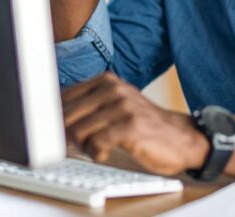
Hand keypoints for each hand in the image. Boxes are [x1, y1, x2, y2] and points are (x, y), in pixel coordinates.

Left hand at [62, 72, 207, 174]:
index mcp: (105, 81)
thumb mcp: (116, 104)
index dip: (54, 118)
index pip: (64, 97)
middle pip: (67, 114)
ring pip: (78, 130)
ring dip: (81, 147)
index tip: (57, 132)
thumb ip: (89, 104)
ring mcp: (122, 106)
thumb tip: (53, 115)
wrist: (180, 137)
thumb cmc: (144, 124)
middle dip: (65, 135)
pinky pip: (96, 143)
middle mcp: (113, 89)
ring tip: (94, 149)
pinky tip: (103, 154)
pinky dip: (95, 153)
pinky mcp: (130, 127)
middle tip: (76, 145)